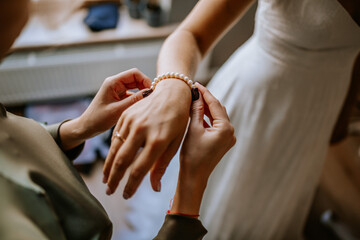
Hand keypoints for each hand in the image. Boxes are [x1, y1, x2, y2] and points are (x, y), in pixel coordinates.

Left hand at [59, 68, 151, 149]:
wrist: (87, 127)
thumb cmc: (98, 119)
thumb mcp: (118, 110)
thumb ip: (134, 100)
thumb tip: (150, 92)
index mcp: (112, 82)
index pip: (134, 73)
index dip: (145, 80)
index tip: (152, 91)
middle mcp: (115, 84)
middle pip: (136, 79)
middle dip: (145, 86)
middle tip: (152, 97)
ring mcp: (117, 90)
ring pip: (135, 87)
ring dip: (142, 93)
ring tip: (148, 102)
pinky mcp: (118, 97)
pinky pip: (132, 94)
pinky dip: (138, 99)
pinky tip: (141, 106)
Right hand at [103, 79, 191, 196]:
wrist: (171, 92)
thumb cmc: (178, 119)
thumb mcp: (176, 142)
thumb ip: (162, 165)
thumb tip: (154, 188)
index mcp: (157, 140)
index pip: (138, 170)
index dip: (131, 186)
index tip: (126, 195)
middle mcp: (142, 130)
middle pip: (121, 161)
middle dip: (114, 180)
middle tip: (110, 192)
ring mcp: (131, 121)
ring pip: (114, 149)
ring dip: (108, 167)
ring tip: (106, 180)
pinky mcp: (125, 115)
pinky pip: (115, 136)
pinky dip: (111, 150)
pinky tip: (111, 160)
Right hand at [170, 82, 235, 214]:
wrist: (194, 177)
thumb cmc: (192, 155)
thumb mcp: (192, 129)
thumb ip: (195, 110)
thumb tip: (196, 94)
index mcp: (225, 128)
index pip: (214, 104)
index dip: (204, 92)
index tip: (195, 83)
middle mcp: (230, 132)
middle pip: (218, 109)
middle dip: (206, 100)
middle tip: (193, 90)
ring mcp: (228, 138)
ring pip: (217, 117)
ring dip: (206, 109)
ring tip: (193, 100)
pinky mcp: (223, 142)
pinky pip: (216, 125)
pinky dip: (207, 119)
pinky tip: (197, 113)